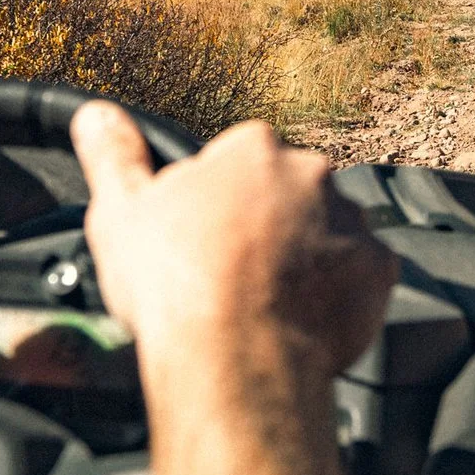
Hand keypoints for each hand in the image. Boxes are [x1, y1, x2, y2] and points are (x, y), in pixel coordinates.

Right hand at [72, 104, 395, 397]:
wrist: (238, 359)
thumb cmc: (180, 287)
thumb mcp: (120, 213)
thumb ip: (113, 156)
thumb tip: (96, 115)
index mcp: (252, 150)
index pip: (236, 161)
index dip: (214, 202)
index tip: (201, 237)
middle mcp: (312, 174)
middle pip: (287, 193)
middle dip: (266, 225)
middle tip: (230, 273)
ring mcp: (352, 221)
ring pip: (327, 232)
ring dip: (304, 257)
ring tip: (264, 303)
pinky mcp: (378, 270)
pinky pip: (360, 275)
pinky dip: (338, 293)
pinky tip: (301, 319)